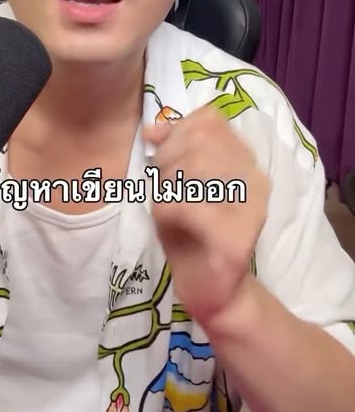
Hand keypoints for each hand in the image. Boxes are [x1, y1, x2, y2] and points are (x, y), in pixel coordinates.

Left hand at [142, 106, 268, 330]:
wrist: (210, 291)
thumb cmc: (190, 234)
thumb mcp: (175, 183)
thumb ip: (172, 150)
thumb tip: (154, 129)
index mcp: (246, 160)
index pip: (210, 119)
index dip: (179, 133)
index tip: (168, 159)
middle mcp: (256, 179)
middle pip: (200, 139)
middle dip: (169, 160)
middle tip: (165, 189)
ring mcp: (252, 208)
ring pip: (195, 166)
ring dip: (167, 186)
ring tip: (168, 206)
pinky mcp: (237, 238)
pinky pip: (189, 205)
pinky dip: (166, 210)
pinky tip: (168, 223)